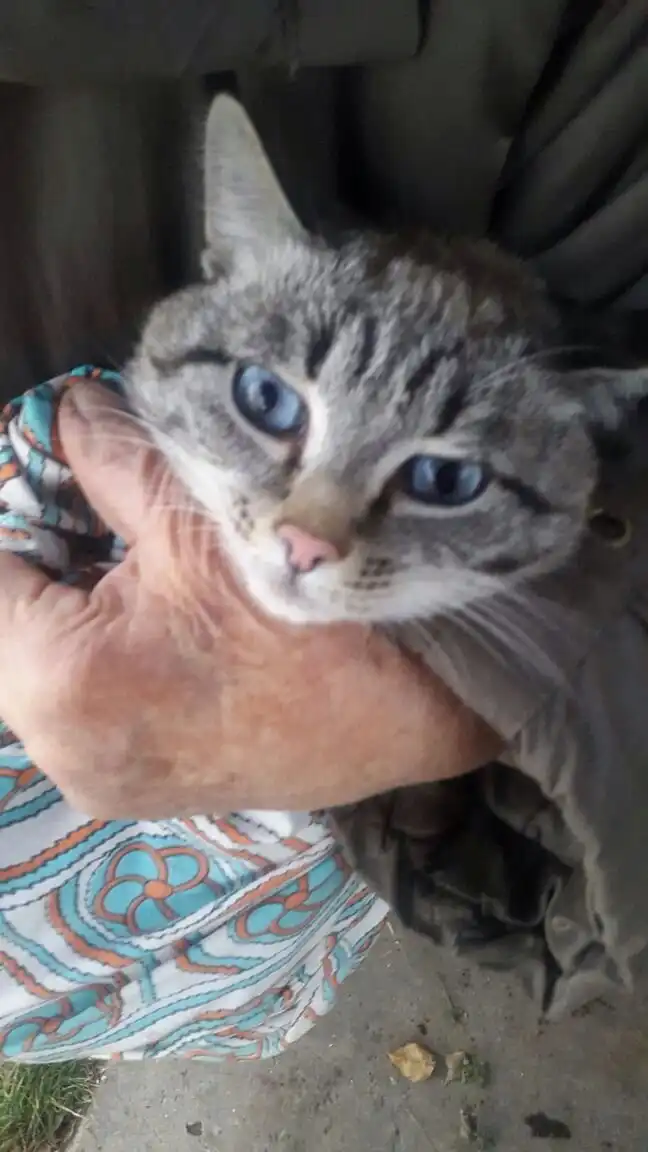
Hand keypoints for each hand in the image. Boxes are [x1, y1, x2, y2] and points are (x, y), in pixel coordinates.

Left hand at [0, 382, 499, 818]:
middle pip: (6, 622)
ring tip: (134, 559)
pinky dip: (94, 649)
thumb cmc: (315, 610)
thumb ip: (103, 454)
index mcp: (60, 681)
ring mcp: (98, 781)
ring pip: (37, 666)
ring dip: (63, 603)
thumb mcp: (198, 511)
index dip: (18, 500)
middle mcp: (59, 752)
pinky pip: (78, 702)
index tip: (53, 468)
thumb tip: (62, 411)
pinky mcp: (134, 790)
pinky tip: (155, 615)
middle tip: (92, 501)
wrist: (417, 711)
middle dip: (41, 553)